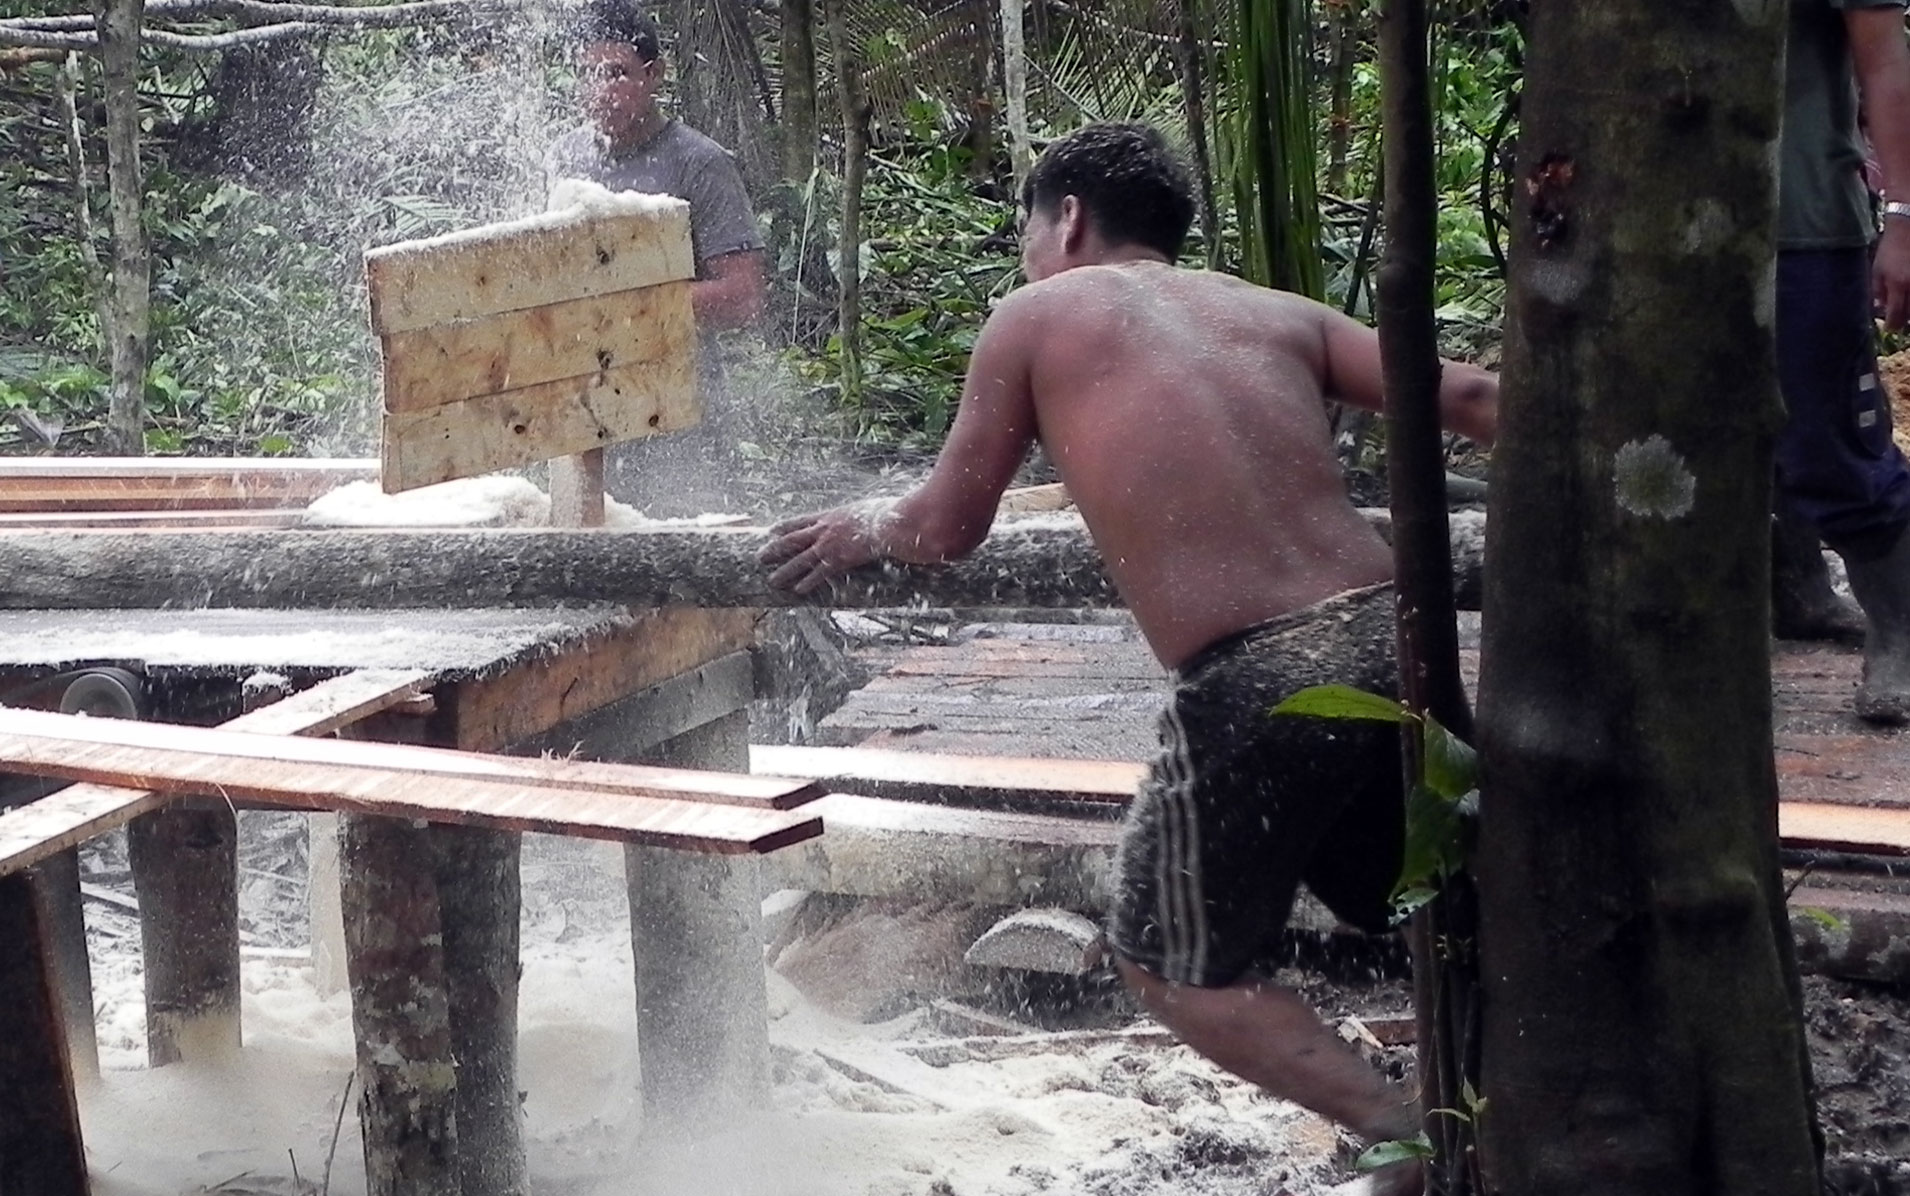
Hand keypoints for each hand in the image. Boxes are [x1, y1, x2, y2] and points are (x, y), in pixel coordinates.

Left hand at [760, 503, 888, 593]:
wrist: (887, 524)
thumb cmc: (883, 512)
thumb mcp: (864, 508)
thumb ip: (857, 513)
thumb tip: (864, 514)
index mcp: (828, 515)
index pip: (799, 521)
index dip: (784, 526)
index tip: (771, 530)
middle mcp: (823, 530)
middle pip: (792, 540)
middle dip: (774, 549)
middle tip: (759, 557)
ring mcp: (828, 546)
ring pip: (800, 560)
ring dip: (785, 571)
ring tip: (772, 580)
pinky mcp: (838, 560)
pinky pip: (818, 573)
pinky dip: (807, 582)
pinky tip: (798, 590)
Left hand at [1874, 220, 1909, 331]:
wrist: (1909, 227)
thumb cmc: (1891, 249)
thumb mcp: (1877, 270)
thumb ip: (1878, 291)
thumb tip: (1880, 309)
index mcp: (1898, 284)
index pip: (1896, 314)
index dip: (1893, 325)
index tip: (1890, 328)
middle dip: (1906, 321)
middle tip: (1900, 321)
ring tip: (1906, 311)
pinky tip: (1909, 299)